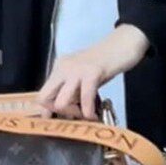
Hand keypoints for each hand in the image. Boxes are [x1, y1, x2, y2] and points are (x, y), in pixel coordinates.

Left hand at [35, 24, 149, 119]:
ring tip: (86, 115)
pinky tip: (95, 115)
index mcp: (59, 68)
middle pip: (45, 98)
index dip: (47, 111)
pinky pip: (85, 98)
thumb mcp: (83, 76)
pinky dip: (88, 112)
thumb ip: (73, 90)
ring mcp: (76, 69)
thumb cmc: (105, 62)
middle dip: (57, 113)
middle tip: (74, 117)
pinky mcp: (92, 72)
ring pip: (61, 102)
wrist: (123, 44)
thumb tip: (66, 113)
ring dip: (74, 114)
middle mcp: (63, 67)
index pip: (42, 94)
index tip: (59, 120)